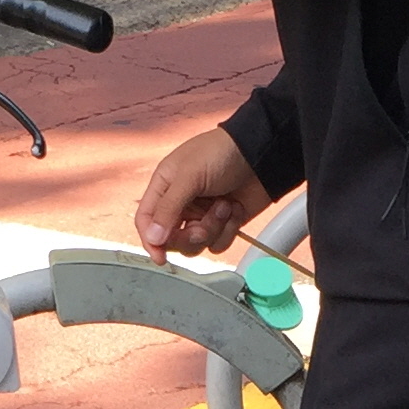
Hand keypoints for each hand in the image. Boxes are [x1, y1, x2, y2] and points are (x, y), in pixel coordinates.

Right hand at [134, 127, 267, 257]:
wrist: (261, 154)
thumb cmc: (221, 152)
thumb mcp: (189, 176)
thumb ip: (168, 208)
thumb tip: (153, 237)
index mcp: (165, 187)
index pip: (146, 221)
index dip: (151, 240)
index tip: (160, 256)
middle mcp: (180, 204)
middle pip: (172, 239)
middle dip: (190, 235)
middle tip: (203, 224)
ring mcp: (201, 215)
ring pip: (196, 244)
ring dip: (213, 228)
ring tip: (224, 205)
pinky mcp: (222, 224)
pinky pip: (218, 243)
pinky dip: (229, 229)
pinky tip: (234, 209)